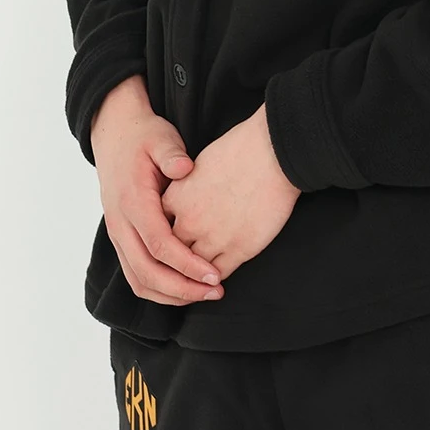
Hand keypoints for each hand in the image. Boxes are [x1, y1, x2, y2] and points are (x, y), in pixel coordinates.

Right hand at [90, 75, 227, 305]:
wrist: (114, 133)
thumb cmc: (143, 136)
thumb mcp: (160, 137)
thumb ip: (172, 153)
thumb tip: (186, 168)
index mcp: (132, 201)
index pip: (159, 244)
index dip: (187, 264)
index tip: (214, 275)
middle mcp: (120, 223)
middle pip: (147, 272)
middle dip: (182, 289)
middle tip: (215, 292)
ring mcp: (117, 234)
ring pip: (138, 280)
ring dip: (170, 295)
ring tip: (203, 295)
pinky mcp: (121, 238)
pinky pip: (136, 275)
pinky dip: (158, 289)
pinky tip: (184, 288)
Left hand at [160, 103, 301, 282]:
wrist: (271, 153)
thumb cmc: (239, 149)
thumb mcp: (199, 162)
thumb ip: (186, 186)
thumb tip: (184, 196)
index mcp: (177, 197)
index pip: (158, 229)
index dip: (164, 237)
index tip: (170, 240)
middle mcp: (189, 221)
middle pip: (171, 254)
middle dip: (174, 263)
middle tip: (178, 270)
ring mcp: (213, 238)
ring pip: (193, 270)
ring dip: (194, 277)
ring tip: (198, 280)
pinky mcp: (239, 249)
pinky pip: (220, 274)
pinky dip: (216, 279)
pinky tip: (217, 278)